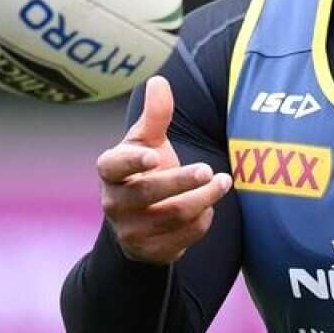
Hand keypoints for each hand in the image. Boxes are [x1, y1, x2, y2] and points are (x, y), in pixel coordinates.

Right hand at [96, 76, 233, 264]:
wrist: (139, 221)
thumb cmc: (145, 171)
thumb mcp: (147, 142)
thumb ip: (155, 115)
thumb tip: (159, 80)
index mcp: (110, 171)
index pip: (114, 166)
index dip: (132, 162)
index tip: (154, 156)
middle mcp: (113, 202)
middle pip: (148, 193)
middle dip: (181, 181)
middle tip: (209, 169)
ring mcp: (129, 230)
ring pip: (171, 216)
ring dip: (203, 199)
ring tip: (223, 182)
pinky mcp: (148, 251)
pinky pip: (181, 238)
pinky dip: (201, 222)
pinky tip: (209, 208)